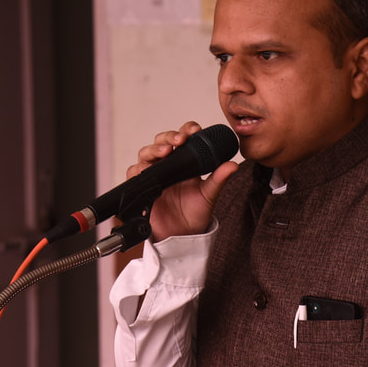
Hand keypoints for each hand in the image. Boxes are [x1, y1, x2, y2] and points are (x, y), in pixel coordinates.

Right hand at [128, 122, 237, 241]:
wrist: (184, 235)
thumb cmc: (195, 213)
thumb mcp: (209, 194)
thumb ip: (219, 179)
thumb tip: (233, 165)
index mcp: (184, 162)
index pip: (182, 138)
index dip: (186, 130)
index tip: (194, 130)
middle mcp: (167, 165)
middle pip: (161, 142)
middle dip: (168, 137)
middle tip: (180, 139)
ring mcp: (153, 175)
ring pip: (146, 154)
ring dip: (154, 149)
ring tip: (165, 152)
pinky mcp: (142, 187)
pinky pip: (133, 174)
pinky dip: (138, 169)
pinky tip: (146, 169)